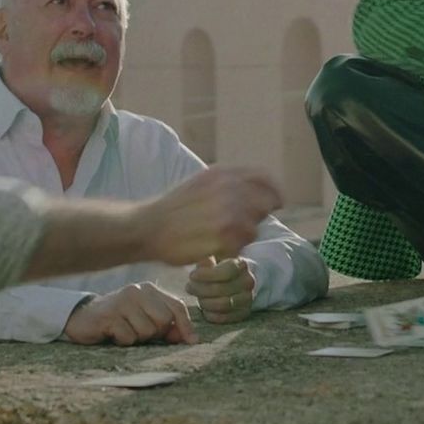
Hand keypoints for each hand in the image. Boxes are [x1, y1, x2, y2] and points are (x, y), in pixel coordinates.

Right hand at [64, 282, 197, 345]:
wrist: (83, 318)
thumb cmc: (120, 320)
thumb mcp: (145, 319)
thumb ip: (166, 326)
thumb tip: (189, 338)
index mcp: (150, 289)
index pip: (177, 306)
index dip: (186, 326)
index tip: (192, 342)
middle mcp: (137, 291)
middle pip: (164, 320)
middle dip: (156, 334)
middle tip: (140, 333)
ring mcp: (122, 302)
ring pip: (147, 331)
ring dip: (137, 339)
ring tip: (125, 332)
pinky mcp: (109, 316)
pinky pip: (129, 338)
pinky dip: (123, 342)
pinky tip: (113, 335)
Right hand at [131, 167, 281, 265]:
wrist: (147, 225)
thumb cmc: (174, 208)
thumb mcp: (203, 182)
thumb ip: (230, 184)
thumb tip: (259, 191)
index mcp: (225, 173)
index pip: (265, 178)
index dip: (273, 192)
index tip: (275, 203)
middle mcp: (230, 188)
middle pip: (265, 205)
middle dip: (255, 218)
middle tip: (237, 228)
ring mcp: (229, 211)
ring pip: (254, 229)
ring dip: (242, 237)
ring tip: (220, 238)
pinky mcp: (226, 235)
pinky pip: (242, 246)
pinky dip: (231, 251)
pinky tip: (214, 248)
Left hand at [186, 256, 257, 323]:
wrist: (237, 281)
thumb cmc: (220, 268)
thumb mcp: (213, 259)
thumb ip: (206, 260)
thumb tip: (198, 261)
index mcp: (241, 265)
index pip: (226, 271)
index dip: (207, 275)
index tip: (192, 275)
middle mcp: (248, 282)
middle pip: (221, 289)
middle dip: (200, 289)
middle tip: (189, 287)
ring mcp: (248, 299)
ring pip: (222, 305)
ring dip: (204, 302)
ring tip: (197, 297)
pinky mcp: (244, 313)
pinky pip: (223, 317)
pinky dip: (210, 314)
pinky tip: (204, 308)